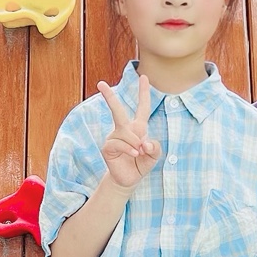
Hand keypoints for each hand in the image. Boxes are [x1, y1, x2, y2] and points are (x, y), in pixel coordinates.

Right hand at [97, 75, 160, 189]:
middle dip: (109, 97)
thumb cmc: (141, 164)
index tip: (144, 77)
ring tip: (139, 152)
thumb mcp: (154, 156)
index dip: (144, 93)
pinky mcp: (107, 148)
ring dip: (134, 142)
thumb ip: (155, 148)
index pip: (142, 107)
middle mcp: (124, 130)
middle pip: (117, 110)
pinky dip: (128, 148)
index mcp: (137, 128)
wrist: (129, 180)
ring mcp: (114, 138)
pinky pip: (118, 143)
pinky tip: (134, 153)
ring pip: (124, 132)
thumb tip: (145, 142)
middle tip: (101, 83)